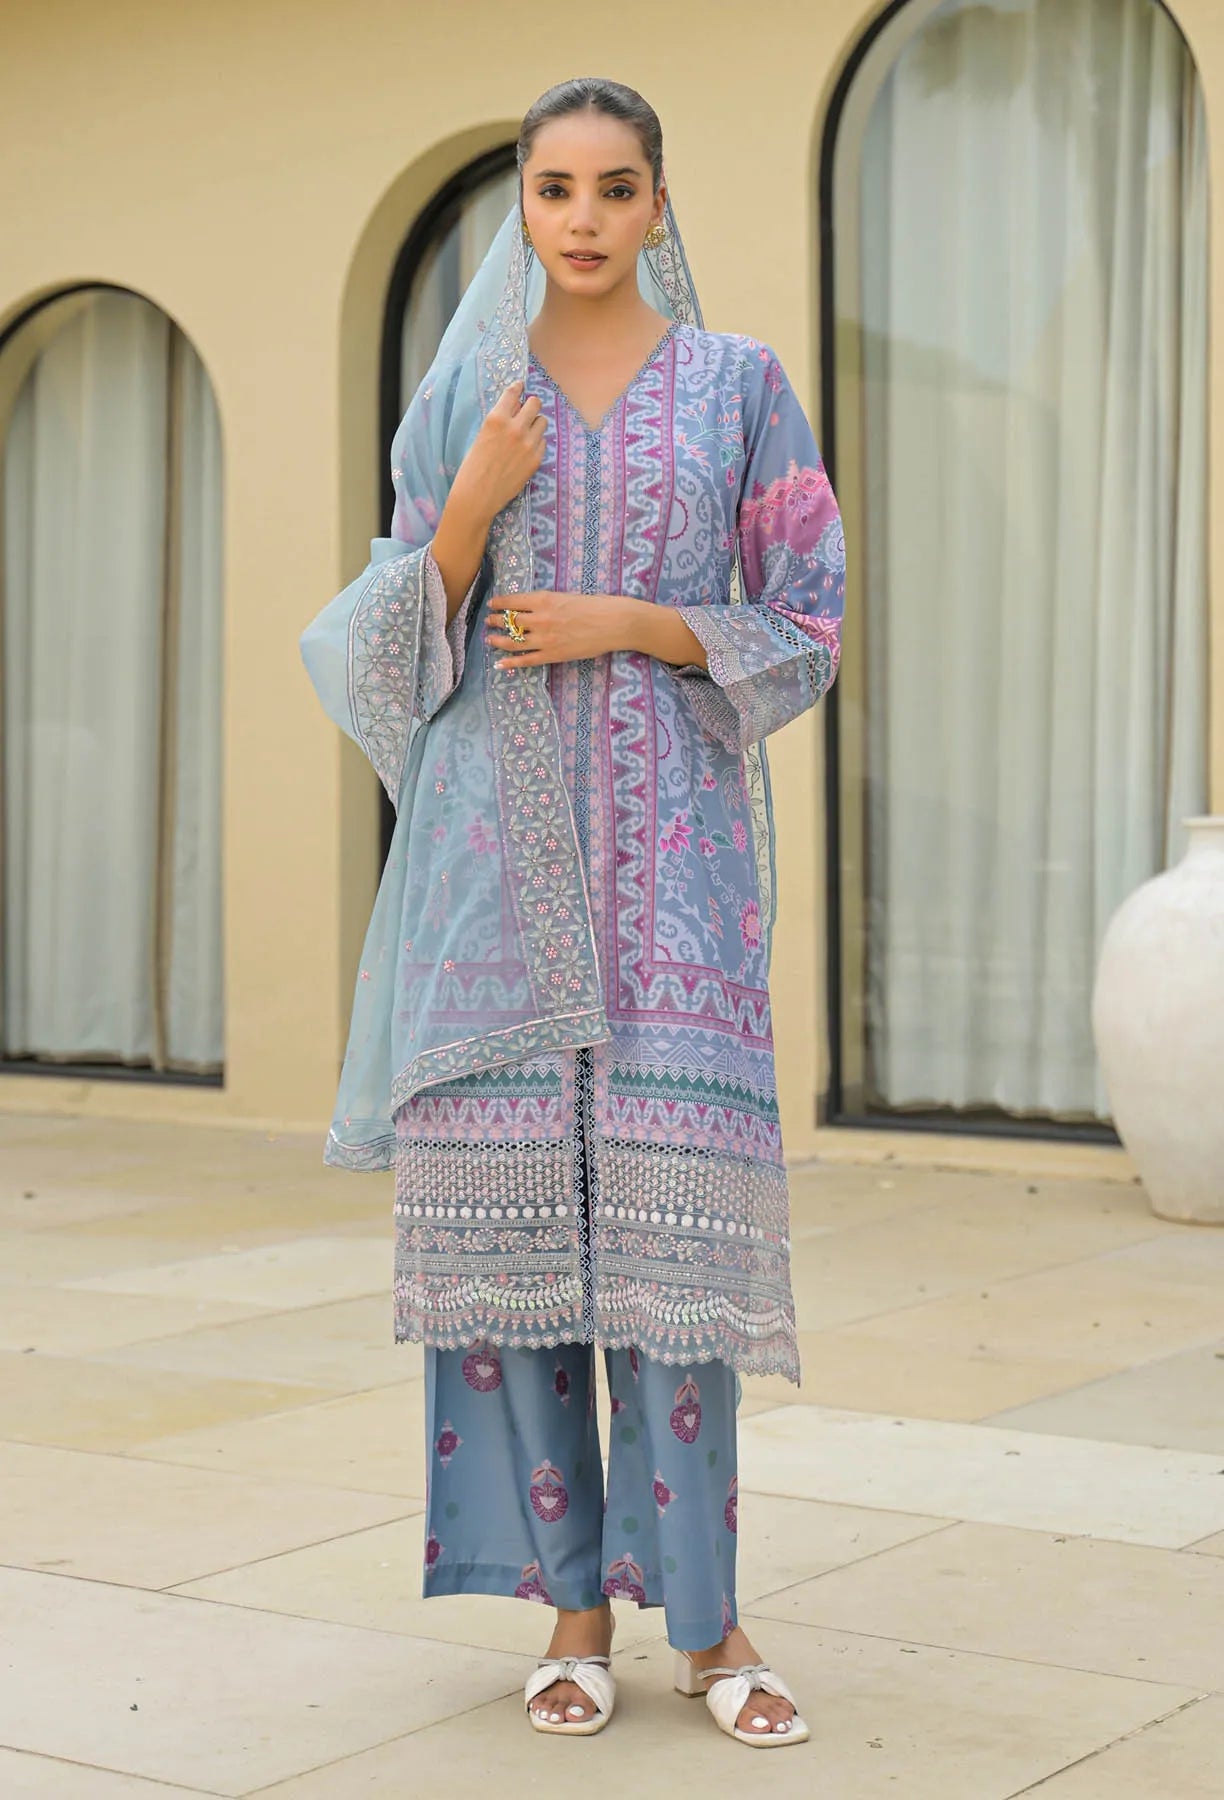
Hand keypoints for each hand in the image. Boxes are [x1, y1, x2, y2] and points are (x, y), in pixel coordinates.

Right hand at [449, 381, 546, 526]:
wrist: (477, 497)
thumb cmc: (473, 467)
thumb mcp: (482, 436)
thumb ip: (499, 421)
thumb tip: (514, 409)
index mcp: (496, 419)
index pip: (514, 392)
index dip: (518, 388)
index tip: (521, 387)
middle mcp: (515, 427)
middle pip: (534, 403)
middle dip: (531, 405)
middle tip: (526, 412)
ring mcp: (528, 444)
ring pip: (542, 422)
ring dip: (535, 424)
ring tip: (526, 433)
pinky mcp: (536, 459)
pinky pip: (543, 442)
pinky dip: (537, 443)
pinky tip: (526, 451)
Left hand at [485, 592, 630, 666]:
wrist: (614, 623)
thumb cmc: (596, 606)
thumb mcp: (567, 596)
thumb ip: (548, 602)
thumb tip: (533, 608)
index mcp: (544, 599)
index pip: (513, 601)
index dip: (500, 603)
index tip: (492, 604)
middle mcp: (540, 618)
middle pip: (510, 621)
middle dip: (496, 621)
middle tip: (488, 621)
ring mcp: (545, 638)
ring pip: (513, 641)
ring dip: (498, 640)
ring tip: (490, 639)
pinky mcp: (553, 655)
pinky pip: (527, 660)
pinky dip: (511, 663)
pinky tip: (500, 664)